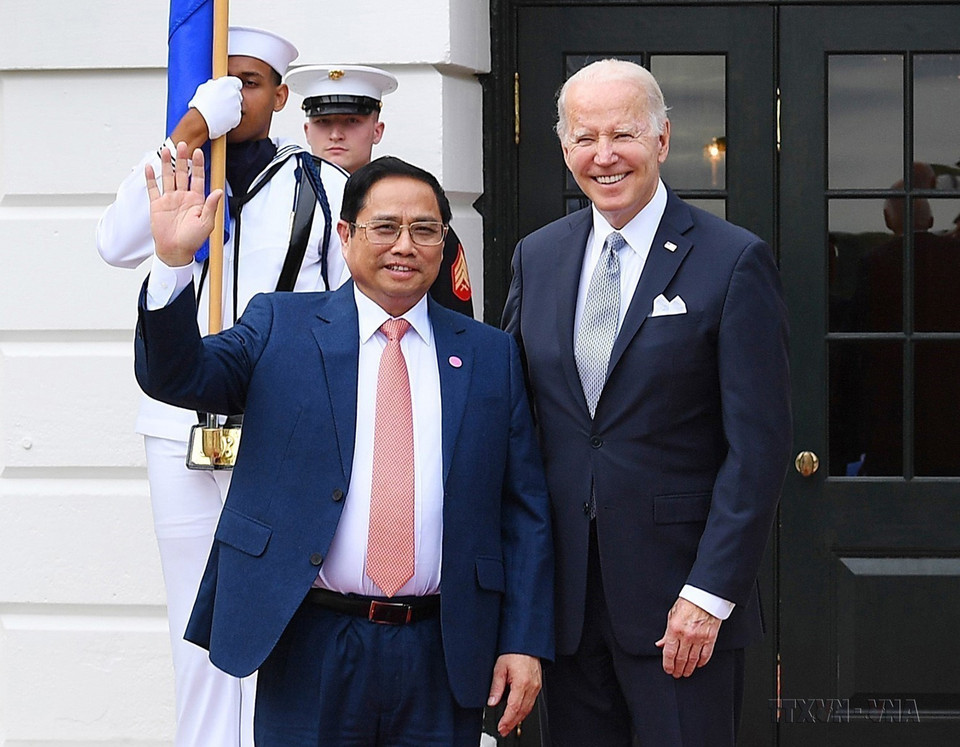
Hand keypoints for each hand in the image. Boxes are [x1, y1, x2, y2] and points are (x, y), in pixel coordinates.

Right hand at [144, 142, 221, 266]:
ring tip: (167, 150)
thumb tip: (219, 191)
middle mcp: (183, 197)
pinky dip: (151, 178)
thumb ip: (211, 206)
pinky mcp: (157, 205)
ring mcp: (170, 199)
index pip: (198, 178)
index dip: (198, 165)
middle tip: (183, 144)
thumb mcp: (206, 223)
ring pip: (168, 177)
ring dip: (167, 164)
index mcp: (196, 200)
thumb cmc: (192, 240)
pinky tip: (150, 167)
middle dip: (183, 159)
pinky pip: (153, 189)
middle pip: (182, 173)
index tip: (199, 153)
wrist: (175, 251)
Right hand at [188, 76, 242, 138]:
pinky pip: (235, 116)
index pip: (237, 82)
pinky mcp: (237, 117)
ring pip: (236, 106)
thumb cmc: (200, 102)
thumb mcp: (204, 87)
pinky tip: (221, 118)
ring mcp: (237, 106)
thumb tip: (216, 84)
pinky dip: (230, 118)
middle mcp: (234, 93)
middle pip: (237, 95)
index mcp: (227, 83)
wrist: (201, 119)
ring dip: (230, 108)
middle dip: (231, 98)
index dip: (232, 87)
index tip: (228, 91)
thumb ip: (214, 84)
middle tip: (221, 103)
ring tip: (218, 111)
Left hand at [487, 653, 541, 735]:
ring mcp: (536, 686)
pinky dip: (524, 711)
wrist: (526, 643)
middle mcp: (531, 687)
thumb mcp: (500, 668)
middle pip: (522, 711)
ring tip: (508, 725)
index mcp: (522, 683)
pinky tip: (518, 714)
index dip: (507, 720)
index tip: (500, 727)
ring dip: (518, 719)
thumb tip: (492, 702)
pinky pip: (531, 702)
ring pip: (528, 708)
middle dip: (512, 723)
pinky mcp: (537, 685)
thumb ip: (496, 687)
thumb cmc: (514, 652)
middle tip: (503, 730)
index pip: (514, 708)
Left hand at [655, 597, 721, 677]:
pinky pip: (705, 655)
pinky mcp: (710, 638)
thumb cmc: (688, 603)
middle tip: (676, 674)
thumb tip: (661, 644)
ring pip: (693, 659)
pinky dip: (701, 662)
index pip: (669, 652)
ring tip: (685, 673)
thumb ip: (666, 633)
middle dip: (677, 669)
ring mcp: (699, 638)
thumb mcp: (672, 615)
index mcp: (674, 629)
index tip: (668, 669)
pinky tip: (698, 665)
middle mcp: (686, 635)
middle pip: (681, 659)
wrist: (705, 596)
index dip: (667, 664)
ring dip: (688, 669)